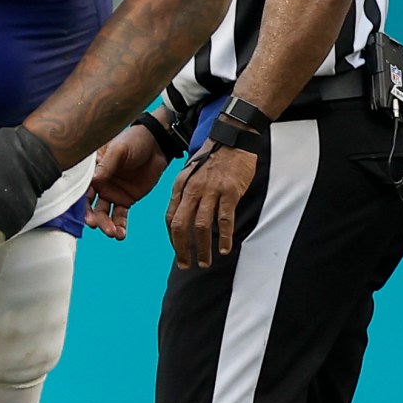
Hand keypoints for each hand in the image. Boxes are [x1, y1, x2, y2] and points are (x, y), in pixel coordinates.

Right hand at [88, 125, 170, 241]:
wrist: (157, 145)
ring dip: (106, 224)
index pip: (81, 189)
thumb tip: (93, 180)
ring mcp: (111, 193)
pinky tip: (120, 235)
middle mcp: (98, 184)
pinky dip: (120, 226)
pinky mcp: (126, 200)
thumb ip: (106, 166)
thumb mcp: (118, 150)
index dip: (79, 202)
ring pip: (104, 213)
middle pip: (90, 205)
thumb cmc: (134, 141)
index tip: (82, 213)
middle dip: (92, 217)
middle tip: (96, 225)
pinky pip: (120, 215)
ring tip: (112, 233)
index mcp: (91, 171)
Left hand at [166, 143, 255, 268]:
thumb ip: (185, 194)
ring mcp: (211, 191)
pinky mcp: (230, 192)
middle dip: (182, 249)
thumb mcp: (190, 174)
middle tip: (185, 265)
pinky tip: (224, 249)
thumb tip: (182, 217)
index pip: (170, 218)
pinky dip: (223, 237)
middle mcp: (192, 190)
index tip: (177, 252)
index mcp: (180, 187)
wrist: (232, 138)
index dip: (172, 238)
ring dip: (202, 248)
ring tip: (205, 262)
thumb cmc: (212, 158)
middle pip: (181, 226)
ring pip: (201, 226)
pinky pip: (224, 219)